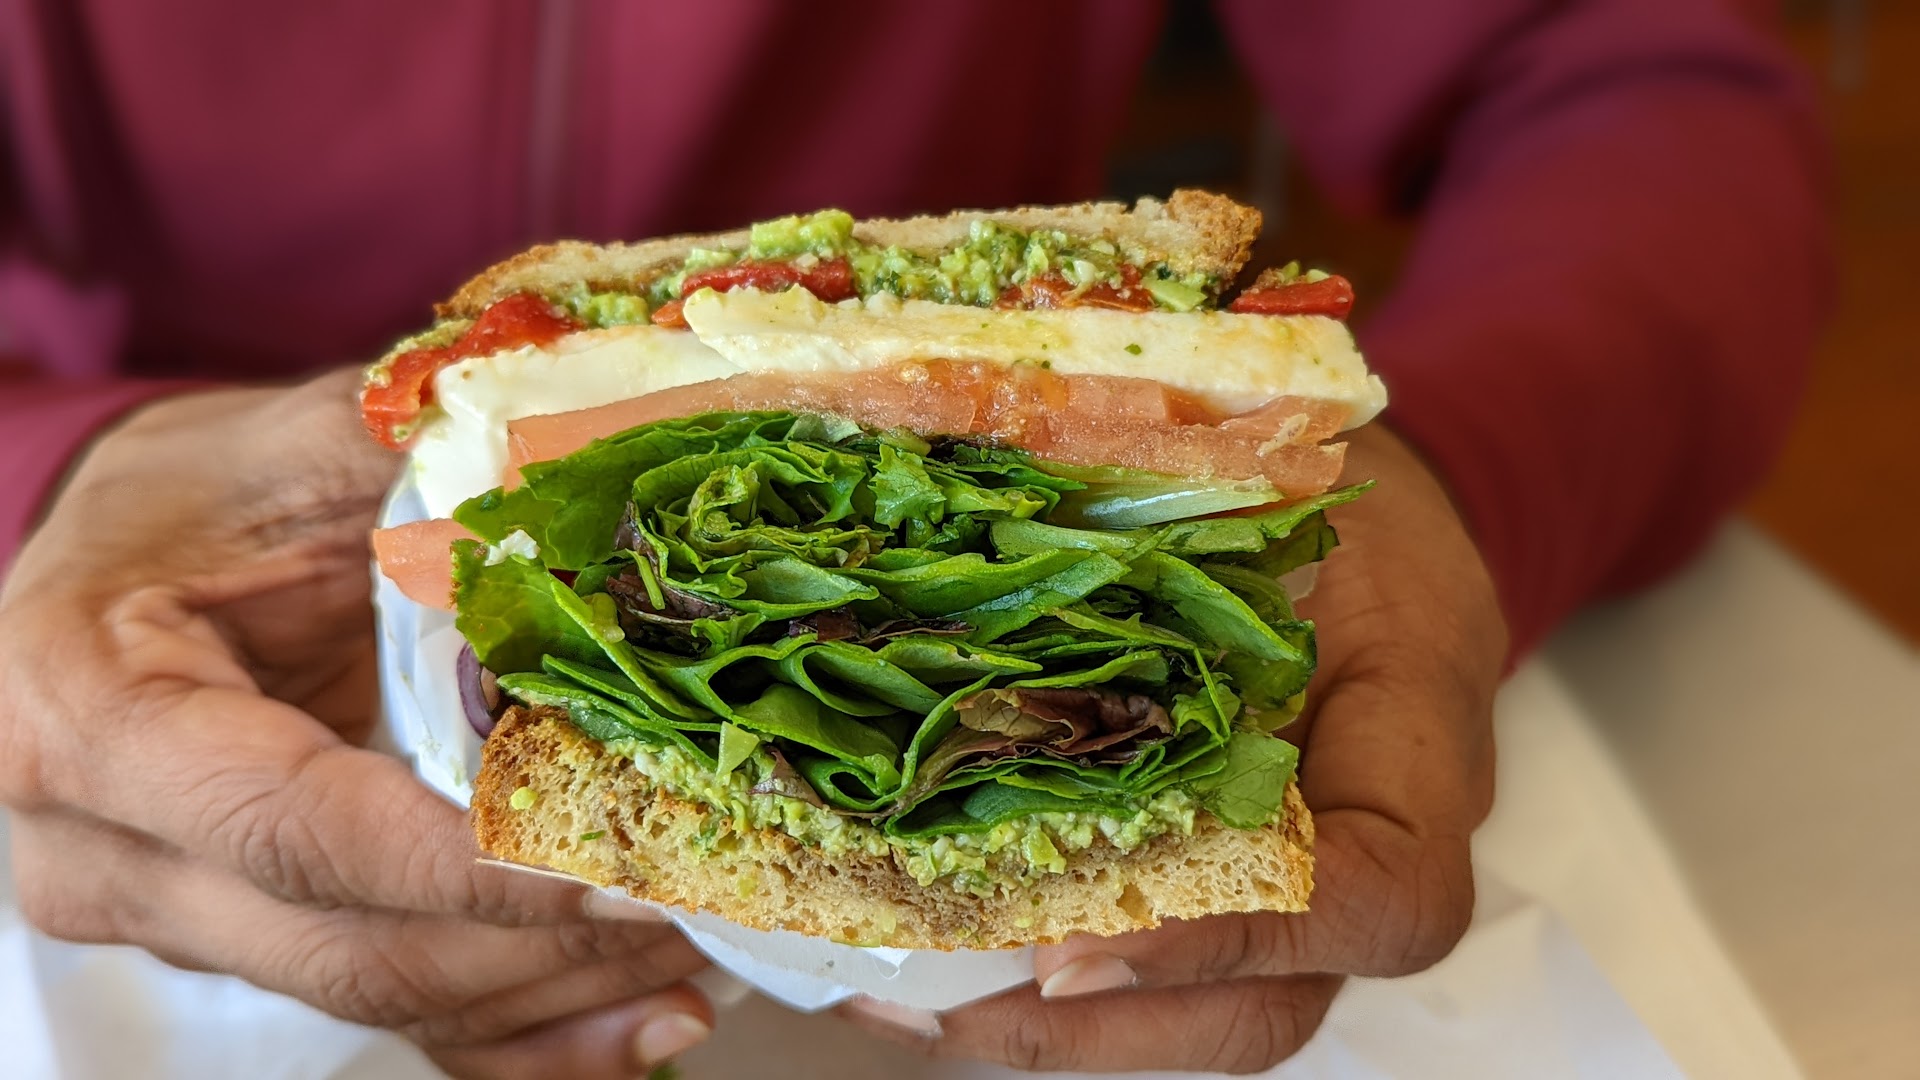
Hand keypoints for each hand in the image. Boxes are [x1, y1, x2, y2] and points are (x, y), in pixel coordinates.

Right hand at [0, 370, 713, 1078]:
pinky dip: (534, 1033)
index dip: (473, 866)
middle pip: (358, 947)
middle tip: (718, 895)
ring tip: (719, 932)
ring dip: (567, 985)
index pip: (300, 829)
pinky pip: (404, 1025)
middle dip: (553, 941)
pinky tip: (651, 1015)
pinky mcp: (255, 954)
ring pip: (393, 998)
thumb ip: (435, 462)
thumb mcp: (299, 451)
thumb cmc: (202, 492)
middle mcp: (113, 857)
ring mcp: (180, 925)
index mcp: (98, 720)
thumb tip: (623, 450)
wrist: (126, 560)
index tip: (627, 868)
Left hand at [845, 424, 1506, 1072]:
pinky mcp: (1241, 876)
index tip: (1082, 942)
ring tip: (918, 1000)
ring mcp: (1310, 883)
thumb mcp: (1299, 491)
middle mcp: (1371, 847)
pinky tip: (938, 963)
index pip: (1381, 898)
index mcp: (1420, 745)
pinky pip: (1165, 958)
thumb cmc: (1347, 499)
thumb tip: (992, 526)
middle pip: (1272, 1006)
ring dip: (1059, 1025)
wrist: (1394, 526)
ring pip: (1209, 1012)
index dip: (1238, 941)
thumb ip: (1194, 536)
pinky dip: (1053, 978)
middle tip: (953, 1002)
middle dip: (1102, 1026)